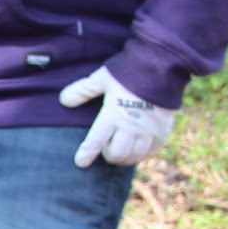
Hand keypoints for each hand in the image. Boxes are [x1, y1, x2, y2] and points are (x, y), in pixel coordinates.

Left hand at [59, 66, 175, 167]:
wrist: (164, 66)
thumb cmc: (130, 71)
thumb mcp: (103, 78)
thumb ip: (83, 90)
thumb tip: (63, 100)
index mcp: (113, 115)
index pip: (96, 142)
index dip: (87, 154)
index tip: (81, 162)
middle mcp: (132, 126)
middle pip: (116, 155)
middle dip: (108, 154)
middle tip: (106, 148)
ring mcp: (150, 130)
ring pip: (133, 156)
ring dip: (124, 156)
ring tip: (119, 147)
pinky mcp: (163, 131)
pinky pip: (150, 152)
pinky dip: (140, 153)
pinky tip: (135, 147)